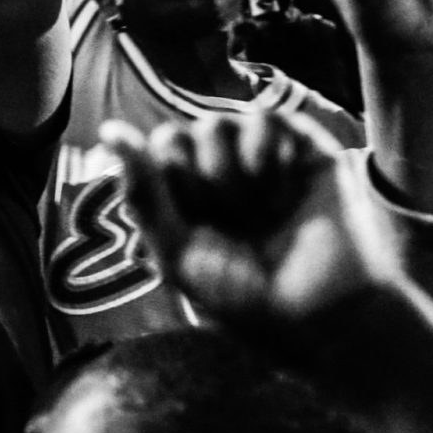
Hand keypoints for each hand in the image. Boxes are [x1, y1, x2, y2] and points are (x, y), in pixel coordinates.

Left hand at [102, 110, 400, 325]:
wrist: (322, 315)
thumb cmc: (248, 298)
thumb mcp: (177, 252)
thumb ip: (143, 190)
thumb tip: (110, 129)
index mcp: (186, 198)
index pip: (153, 155)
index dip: (169, 189)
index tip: (199, 229)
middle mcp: (220, 172)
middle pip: (178, 135)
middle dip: (199, 186)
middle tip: (233, 225)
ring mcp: (262, 157)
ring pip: (216, 122)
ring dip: (230, 174)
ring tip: (260, 213)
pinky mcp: (305, 148)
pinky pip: (266, 118)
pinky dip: (265, 156)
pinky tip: (280, 193)